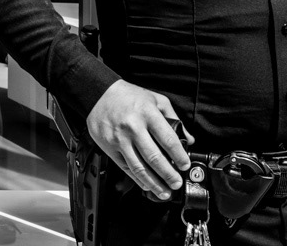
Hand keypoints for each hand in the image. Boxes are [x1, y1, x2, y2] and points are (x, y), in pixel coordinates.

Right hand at [86, 79, 191, 199]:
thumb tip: (188, 138)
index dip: (179, 156)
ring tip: (165, 191)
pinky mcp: (109, 147)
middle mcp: (133, 127)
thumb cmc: (128, 96)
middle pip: (154, 158)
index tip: (185, 165)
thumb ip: (173, 118)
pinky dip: (137, 179)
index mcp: (147, 114)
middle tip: (176, 183)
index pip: (168, 140)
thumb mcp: (155, 99)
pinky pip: (125, 167)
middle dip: (168, 174)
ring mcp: (119, 139)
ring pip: (139, 167)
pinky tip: (147, 185)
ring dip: (154, 183)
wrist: (98, 94)